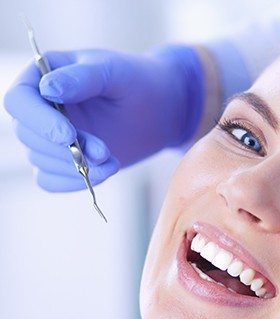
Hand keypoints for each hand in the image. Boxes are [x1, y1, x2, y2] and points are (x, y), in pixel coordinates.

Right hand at [3, 45, 202, 190]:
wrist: (159, 110)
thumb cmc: (136, 82)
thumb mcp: (113, 72)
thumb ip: (82, 78)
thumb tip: (47, 89)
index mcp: (42, 75)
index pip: (19, 101)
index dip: (39, 121)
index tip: (68, 136)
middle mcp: (40, 108)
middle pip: (30, 136)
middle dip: (66, 150)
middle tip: (104, 151)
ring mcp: (50, 137)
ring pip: (42, 161)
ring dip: (75, 167)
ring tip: (111, 161)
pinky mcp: (64, 161)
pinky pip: (50, 181)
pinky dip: (72, 182)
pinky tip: (102, 173)